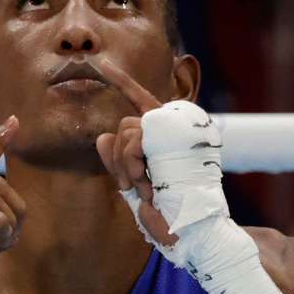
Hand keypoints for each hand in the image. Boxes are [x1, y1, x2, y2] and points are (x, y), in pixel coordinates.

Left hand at [94, 59, 176, 246]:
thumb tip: (103, 137)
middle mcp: (174, 130)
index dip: (122, 81)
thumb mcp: (135, 188)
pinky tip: (148, 181)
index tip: (102, 63)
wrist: (191, 230)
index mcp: (167, 139)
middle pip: (126, 125)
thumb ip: (119, 163)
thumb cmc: (169, 216)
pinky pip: (134, 136)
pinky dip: (132, 161)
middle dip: (119, 159)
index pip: (141, 103)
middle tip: (133, 187)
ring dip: (126, 165)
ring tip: (146, 188)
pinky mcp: (175, 133)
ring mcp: (177, 129)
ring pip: (126, 130)